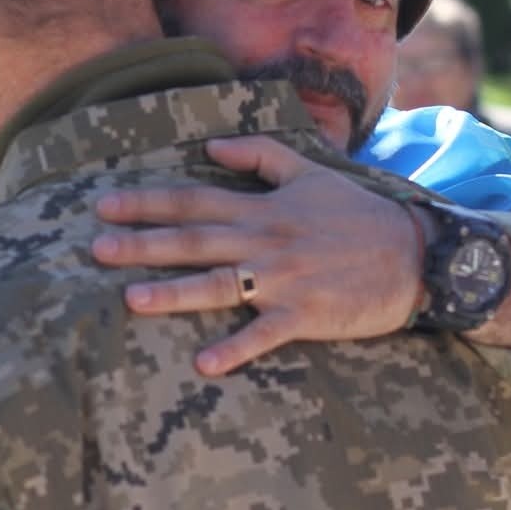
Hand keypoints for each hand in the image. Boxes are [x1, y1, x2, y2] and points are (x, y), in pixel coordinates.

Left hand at [92, 135, 423, 376]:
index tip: (105, 205)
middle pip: (195, 241)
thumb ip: (259, 157)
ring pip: (220, 285)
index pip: (194, 201)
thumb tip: (210, 147)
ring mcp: (284, 279)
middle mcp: (266, 241)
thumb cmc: (358, 216)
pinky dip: (235, 348)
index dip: (148, 202)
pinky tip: (203, 363)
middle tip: (96, 249)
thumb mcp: (310, 173)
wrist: (414, 255)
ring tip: (131, 300)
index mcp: (263, 209)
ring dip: (175, 292)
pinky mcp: (305, 315)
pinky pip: (264, 334)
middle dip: (143, 244)